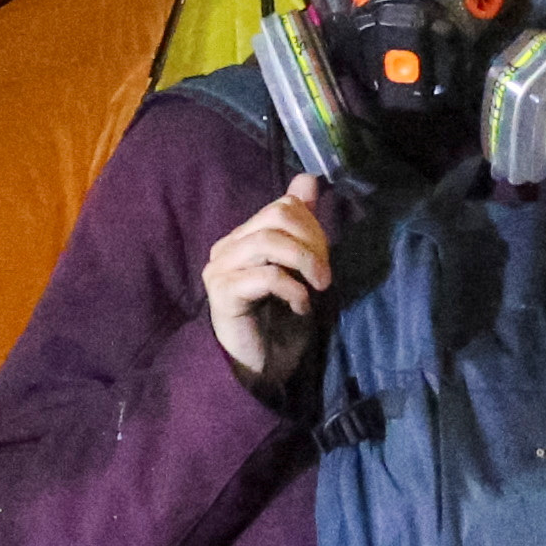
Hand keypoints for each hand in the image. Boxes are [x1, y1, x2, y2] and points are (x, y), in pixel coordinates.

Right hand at [205, 172, 332, 388]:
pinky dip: (292, 289)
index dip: (313, 226)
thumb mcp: (298, 267)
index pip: (282, 205)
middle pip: (276, 216)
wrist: (259, 366)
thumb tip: (309, 178)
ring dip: (304, 262)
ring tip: (318, 287)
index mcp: (243, 236)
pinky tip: (301, 307)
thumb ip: (300, 224)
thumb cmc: (278, 320)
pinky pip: (265, 276)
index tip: (324, 258)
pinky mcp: (223, 294)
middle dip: (311, 242)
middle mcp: (226, 247)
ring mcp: (220, 269)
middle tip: (323, 275)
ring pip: (269, 241)